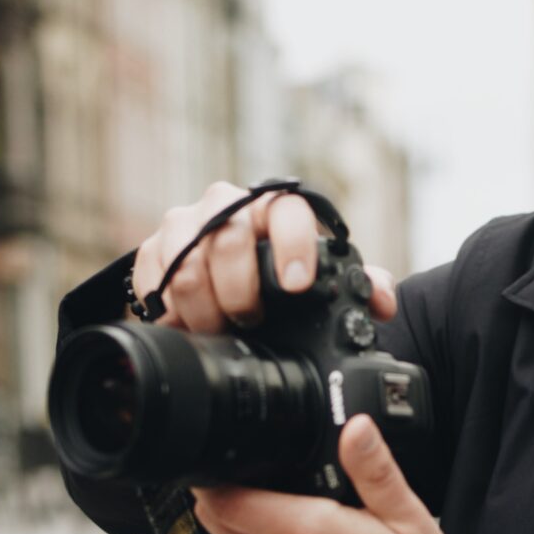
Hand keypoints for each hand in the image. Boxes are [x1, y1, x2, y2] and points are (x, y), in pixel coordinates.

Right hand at [131, 182, 397, 331]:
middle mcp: (226, 207)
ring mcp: (184, 225)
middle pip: (226, 238)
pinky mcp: (152, 250)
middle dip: (240, 290)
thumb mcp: (321, 282)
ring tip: (218, 327)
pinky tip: (185, 323)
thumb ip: (360, 287)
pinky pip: (152, 278)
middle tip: (251, 320)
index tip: (298, 285)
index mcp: (274, 209)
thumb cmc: (279, 278)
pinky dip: (168, 307)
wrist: (227, 279)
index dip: (292, 244)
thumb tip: (381, 301)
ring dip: (204, 305)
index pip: (285, 207)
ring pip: (186, 261)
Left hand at [193, 415, 481, 533]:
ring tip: (301, 526)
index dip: (219, 475)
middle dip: (228, 497)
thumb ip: (375, 470)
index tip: (235, 460)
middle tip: (262, 482)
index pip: (226, 499)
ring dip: (251, 531)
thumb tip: (356, 425)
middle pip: (218, 522)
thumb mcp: (411, 520)